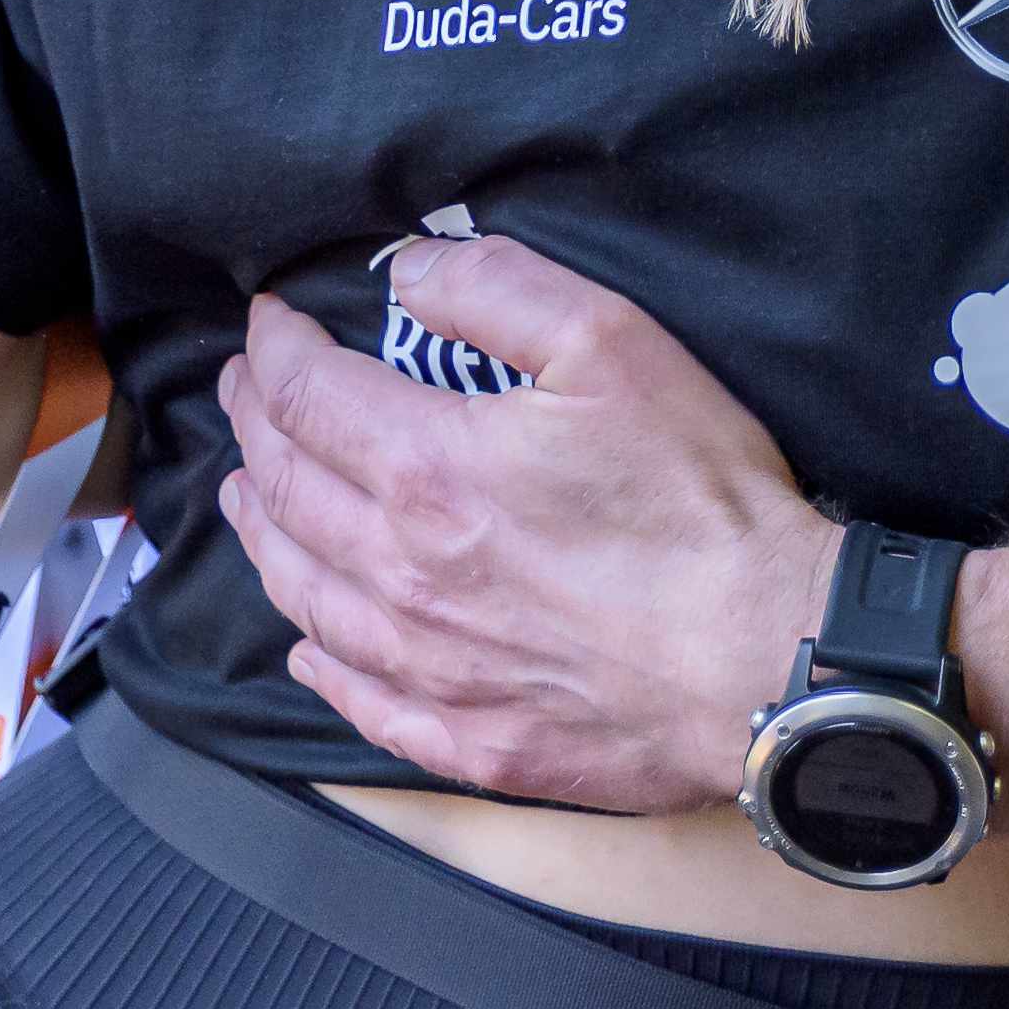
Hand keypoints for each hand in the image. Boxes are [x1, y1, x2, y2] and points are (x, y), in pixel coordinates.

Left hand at [215, 238, 828, 812]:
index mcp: (427, 470)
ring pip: (303, 593)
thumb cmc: (700, 502)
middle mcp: (400, 573)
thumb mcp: (614, 347)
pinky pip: (360, 698)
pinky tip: (308, 647)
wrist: (764, 659)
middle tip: (244, 392)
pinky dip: (318, 662)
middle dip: (253, 427)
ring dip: (261, 534)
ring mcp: (428, 666)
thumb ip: (499, 291)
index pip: (306, 397)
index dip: (273, 351)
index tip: (268, 324)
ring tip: (246, 498)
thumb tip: (411, 270)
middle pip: (286, 491)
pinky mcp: (470, 737)